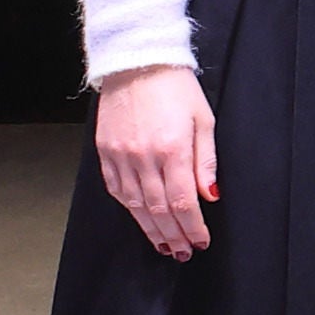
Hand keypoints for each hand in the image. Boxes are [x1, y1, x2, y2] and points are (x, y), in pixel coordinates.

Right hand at [94, 62, 217, 257]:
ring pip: (135, 204)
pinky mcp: (104, 152)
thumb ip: (205, 161)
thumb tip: (210, 195)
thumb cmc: (175, 88)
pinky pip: (116, 189)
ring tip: (165, 245)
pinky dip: (129, 208)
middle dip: (174, 235)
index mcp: (172, 149)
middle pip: (158, 209)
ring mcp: (120, 155)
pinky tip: (139, 218)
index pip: (183, 202)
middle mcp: (143, 156)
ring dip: (150, 229)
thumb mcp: (203, 120)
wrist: (136, 62)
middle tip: (184, 252)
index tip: (201, 241)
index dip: (193, 227)